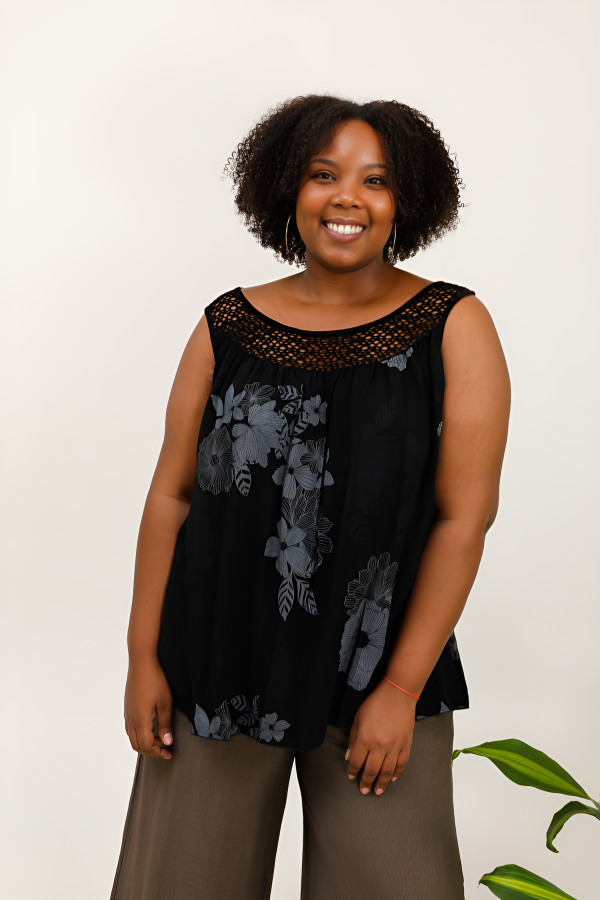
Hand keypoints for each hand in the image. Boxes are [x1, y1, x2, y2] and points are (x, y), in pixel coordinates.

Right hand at [124, 656, 172, 758]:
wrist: (142, 661)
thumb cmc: (155, 679)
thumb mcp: (165, 703)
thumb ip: (165, 725)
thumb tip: (166, 742)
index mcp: (140, 720)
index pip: (146, 745)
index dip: (158, 752)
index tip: (168, 753)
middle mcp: (130, 718)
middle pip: (136, 744)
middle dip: (150, 750)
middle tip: (163, 749)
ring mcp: (127, 711)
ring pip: (132, 735)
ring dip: (144, 741)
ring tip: (158, 738)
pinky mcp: (128, 705)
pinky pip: (130, 725)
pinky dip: (139, 732)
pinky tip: (150, 725)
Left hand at [346, 679, 416, 794]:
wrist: (398, 693)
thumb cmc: (375, 703)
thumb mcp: (357, 718)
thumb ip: (352, 738)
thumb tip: (348, 755)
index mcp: (364, 739)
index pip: (356, 762)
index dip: (353, 771)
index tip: (351, 776)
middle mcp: (379, 746)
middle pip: (371, 771)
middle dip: (366, 782)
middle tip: (363, 790)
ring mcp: (394, 747)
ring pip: (387, 772)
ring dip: (381, 783)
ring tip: (377, 791)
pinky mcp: (405, 745)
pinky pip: (401, 765)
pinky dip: (396, 774)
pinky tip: (391, 779)